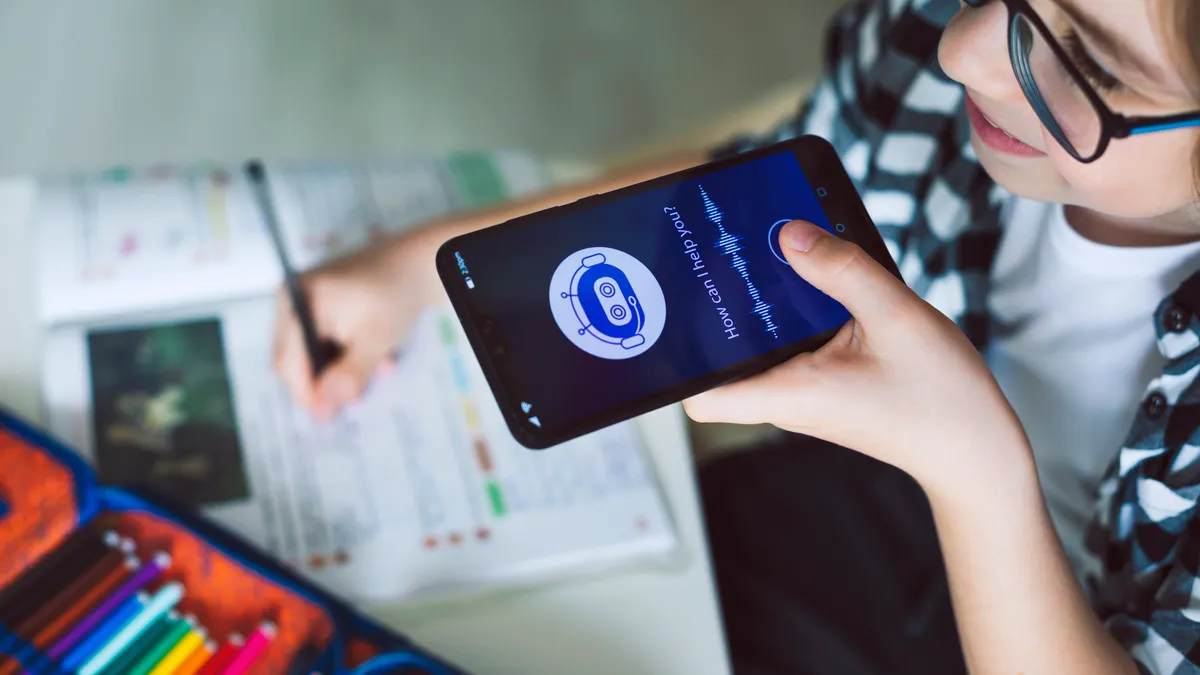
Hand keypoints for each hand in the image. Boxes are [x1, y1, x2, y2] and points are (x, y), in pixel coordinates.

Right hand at [273, 236, 434, 420]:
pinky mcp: (321, 305)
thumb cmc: (396, 294)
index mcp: (296, 301)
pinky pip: (324, 340)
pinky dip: (345, 354)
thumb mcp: (375, 340)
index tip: (325, 417)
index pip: (287, 360)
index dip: (305, 393)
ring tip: (375, 372)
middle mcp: (292, 299)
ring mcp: (304, 301)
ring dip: (340, 370)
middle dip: (324, 382)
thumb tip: (324, 407)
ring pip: (311, 352)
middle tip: (353, 401)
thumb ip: (348, 374)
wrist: (419, 262)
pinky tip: (376, 359)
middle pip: (295, 358)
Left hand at [684, 220, 1030, 494]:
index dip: (681, 360)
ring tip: (764, 252)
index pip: (702, 398)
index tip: (682, 309)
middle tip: (723, 256)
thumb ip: (841, 271)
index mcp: (790, 394)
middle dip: (720, 309)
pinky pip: (792, 343)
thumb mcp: (898, 318)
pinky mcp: (822, 383)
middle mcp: (787, 398)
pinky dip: (794, 310)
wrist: (977, 450)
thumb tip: (788, 234)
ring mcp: (803, 393)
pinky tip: (810, 274)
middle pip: (725, 358)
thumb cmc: (943, 399)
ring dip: (761, 304)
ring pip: (760, 346)